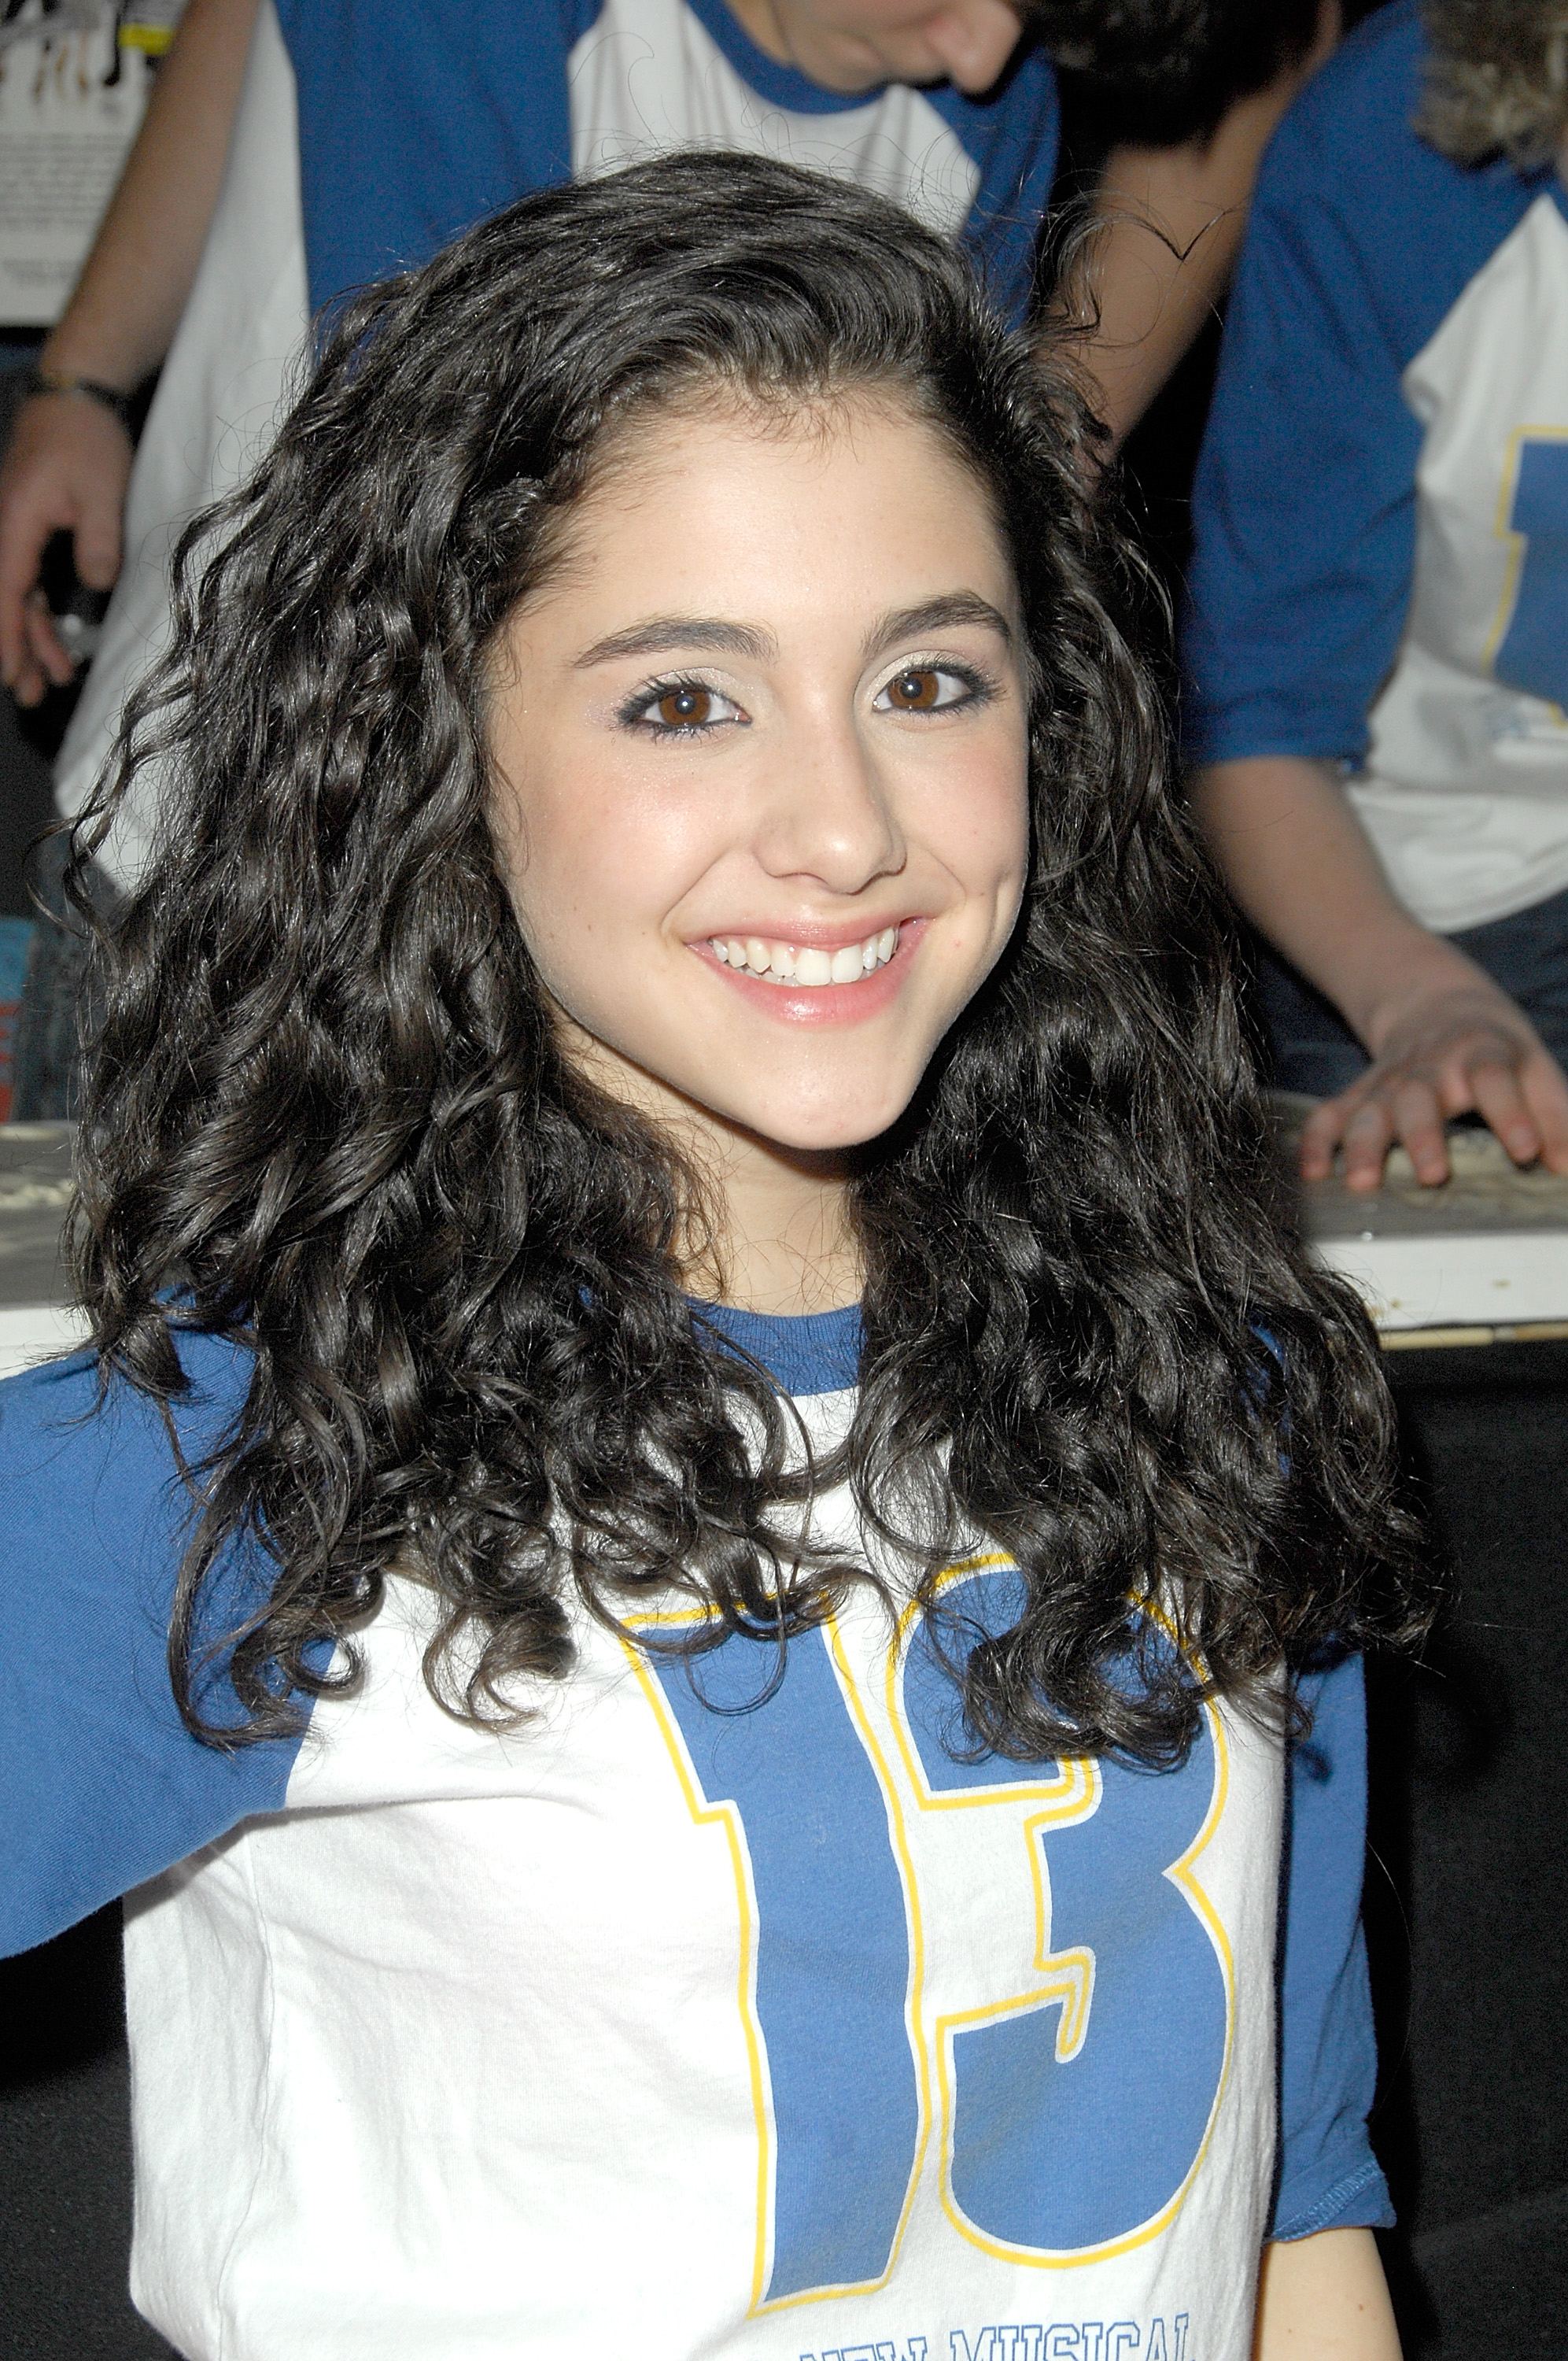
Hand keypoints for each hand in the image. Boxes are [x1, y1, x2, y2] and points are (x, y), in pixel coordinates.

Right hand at [0, 391, 131, 704]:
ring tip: (51, 679)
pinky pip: (26, 580)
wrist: (75, 396)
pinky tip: (54, 641)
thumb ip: (98, 541)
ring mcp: (14, 530)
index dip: (8, 637)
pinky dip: (38, 612)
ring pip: (17, 595)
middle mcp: (5, 530)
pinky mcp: (28, 528)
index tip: (10, 674)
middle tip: (29, 695)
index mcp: (14, 523)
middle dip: (16, 650)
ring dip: (31, 637)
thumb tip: (96, 582)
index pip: (7, 592)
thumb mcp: (101, 490)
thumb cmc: (85, 439)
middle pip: (5, 601)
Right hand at [1299, 979, 1567, 1190]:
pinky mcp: (1358, 1094)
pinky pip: (1330, 1115)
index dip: (1512, 1113)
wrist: (1433, 1001)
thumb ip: (1555, 1117)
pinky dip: (1317, 1142)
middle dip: (1424, 1135)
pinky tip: (1313, 1173)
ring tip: (1362, 1182)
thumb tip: (1567, 1167)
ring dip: (1363, 1145)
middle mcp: (1429, 1067)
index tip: (1525, 1150)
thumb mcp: (1535, 1068)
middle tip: (1432, 1175)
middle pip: (1421, 1097)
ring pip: (1369, 1109)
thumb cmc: (1492, 1047)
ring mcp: (1388, 1081)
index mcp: (1480, 1054)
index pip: (1495, 1078)